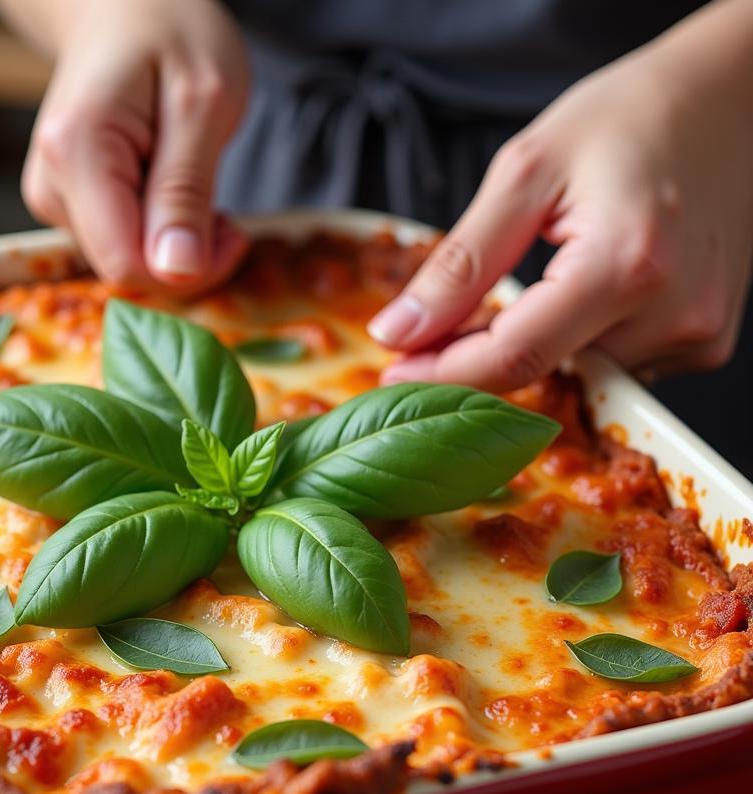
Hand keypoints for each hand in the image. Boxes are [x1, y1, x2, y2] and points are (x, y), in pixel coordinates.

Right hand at [17, 0, 249, 290]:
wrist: (124, 3)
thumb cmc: (170, 32)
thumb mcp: (204, 103)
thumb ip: (186, 192)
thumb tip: (176, 272)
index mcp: (78, 156)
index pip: (127, 265)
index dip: (187, 272)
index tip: (233, 235)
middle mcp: (52, 186)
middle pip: (125, 270)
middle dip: (186, 259)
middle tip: (226, 213)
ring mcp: (55, 198)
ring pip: (126, 263)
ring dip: (176, 247)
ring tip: (199, 187)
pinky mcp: (69, 205)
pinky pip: (123, 246)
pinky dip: (161, 234)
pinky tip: (176, 193)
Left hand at [369, 4, 752, 390]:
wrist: (727, 98)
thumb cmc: (629, 117)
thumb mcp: (525, 173)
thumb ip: (459, 264)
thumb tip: (399, 332)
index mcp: (625, 264)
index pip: (515, 355)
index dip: (444, 375)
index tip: (393, 373)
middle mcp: (672, 312)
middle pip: (543, 370)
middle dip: (478, 358)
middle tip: (438, 331)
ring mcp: (698, 332)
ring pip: (577, 374)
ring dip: (534, 347)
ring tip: (534, 285)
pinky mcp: (707, 340)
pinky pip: (617, 366)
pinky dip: (581, 341)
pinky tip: (582, 294)